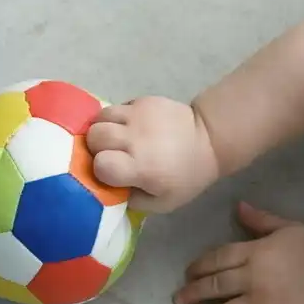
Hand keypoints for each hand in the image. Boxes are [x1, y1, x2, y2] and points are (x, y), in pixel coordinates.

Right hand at [86, 96, 220, 212]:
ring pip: (100, 116)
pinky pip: (116, 107)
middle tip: (109, 153)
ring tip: (114, 138)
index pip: (101, 164)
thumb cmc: (185, 177)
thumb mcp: (163, 203)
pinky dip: (116, 118)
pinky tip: (129, 127)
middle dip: (96, 147)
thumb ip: (132, 201)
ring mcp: (139, 115)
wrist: (208, 139)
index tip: (111, 173)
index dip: (101, 169)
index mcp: (141, 167)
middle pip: (95, 136)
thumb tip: (108, 191)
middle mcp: (135, 138)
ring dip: (102, 128)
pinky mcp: (143, 100)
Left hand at [174, 203, 303, 303]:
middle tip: (178, 301)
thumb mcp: (288, 227)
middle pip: (214, 287)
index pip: (217, 259)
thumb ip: (260, 220)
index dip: (198, 267)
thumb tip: (237, 206)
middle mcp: (251, 280)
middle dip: (192, 294)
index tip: (187, 274)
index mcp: (254, 253)